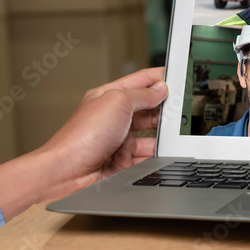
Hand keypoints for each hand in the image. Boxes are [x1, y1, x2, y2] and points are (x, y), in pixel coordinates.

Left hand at [0, 67, 167, 219]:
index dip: (159, 78)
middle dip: (165, 109)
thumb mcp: (117, 103)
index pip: (140, 82)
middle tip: (182, 108)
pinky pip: (147, 157)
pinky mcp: (123, 162)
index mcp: (110, 97)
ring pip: (151, 135)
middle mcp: (114, 118)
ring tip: (175, 134)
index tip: (178, 75)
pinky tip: (165, 153)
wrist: (68, 174)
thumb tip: (160, 89)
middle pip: (148, 109)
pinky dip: (157, 156)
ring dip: (162, 135)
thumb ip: (142, 95)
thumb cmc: (81, 137)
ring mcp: (119, 141)